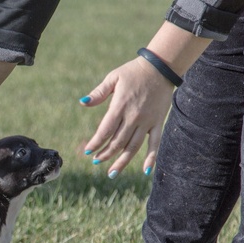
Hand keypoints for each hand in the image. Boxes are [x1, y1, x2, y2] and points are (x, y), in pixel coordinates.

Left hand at [81, 56, 174, 177]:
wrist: (161, 67)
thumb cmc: (133, 72)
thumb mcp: (113, 78)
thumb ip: (98, 93)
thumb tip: (82, 103)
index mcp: (120, 106)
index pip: (105, 130)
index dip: (96, 143)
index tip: (88, 151)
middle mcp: (133, 117)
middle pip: (117, 142)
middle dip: (105, 154)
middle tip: (96, 161)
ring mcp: (147, 122)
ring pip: (133, 147)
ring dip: (121, 162)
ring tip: (112, 173)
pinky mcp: (157, 123)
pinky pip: (155, 144)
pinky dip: (151, 158)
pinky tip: (146, 172)